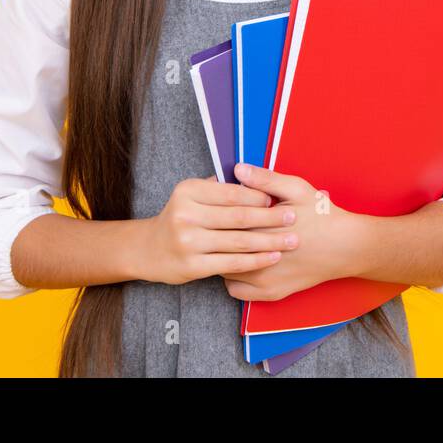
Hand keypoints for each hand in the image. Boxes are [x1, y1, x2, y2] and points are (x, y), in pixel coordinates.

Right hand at [136, 175, 300, 284]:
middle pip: (238, 217)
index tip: (278, 199)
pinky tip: (272, 257)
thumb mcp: (191, 194)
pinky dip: (255, 260)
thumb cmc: (180, 218)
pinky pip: (232, 263)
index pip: (231, 193)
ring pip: (238, 241)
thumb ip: (217, 186)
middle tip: (293, 218)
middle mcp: (186, 215)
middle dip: (270, 218)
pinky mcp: (192, 266)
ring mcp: (188, 242)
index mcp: (188, 191)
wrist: (150, 250)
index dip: (258, 196)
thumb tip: (253, 176)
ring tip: (290, 240)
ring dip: (269, 241)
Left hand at [221, 163, 362, 301]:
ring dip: (222, 255)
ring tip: (224, 242)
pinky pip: (235, 290)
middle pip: (219, 246)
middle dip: (214, 233)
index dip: (215, 210)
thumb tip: (237, 169)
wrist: (346, 247)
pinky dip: (232, 277)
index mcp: (261, 228)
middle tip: (212, 223)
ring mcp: (264, 279)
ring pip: (224, 268)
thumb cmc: (321, 215)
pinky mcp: (270, 294)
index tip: (212, 204)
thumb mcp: (296, 189)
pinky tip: (239, 262)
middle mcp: (259, 258)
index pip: (223, 220)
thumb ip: (265, 180)